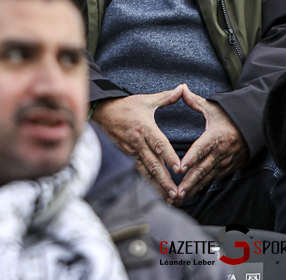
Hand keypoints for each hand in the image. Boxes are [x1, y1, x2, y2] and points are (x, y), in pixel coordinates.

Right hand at [92, 86, 183, 203]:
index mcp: (145, 128)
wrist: (101, 111)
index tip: (180, 168)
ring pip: (145, 171)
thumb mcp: (146, 100)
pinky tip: (155, 192)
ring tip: (168, 198)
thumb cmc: (126, 105)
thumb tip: (183, 88)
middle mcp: (138, 142)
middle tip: (176, 193)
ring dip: (157, 185)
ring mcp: (130, 150)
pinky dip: (147, 182)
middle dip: (165, 180)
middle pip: (153, 164)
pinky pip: (138, 170)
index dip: (169, 156)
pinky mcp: (126, 155)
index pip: (159, 144)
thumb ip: (167, 97)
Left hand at [175, 86, 249, 202]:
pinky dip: (201, 188)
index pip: (201, 149)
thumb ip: (195, 101)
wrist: (255, 126)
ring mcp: (226, 162)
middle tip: (175, 193)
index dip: (190, 159)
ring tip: (178, 199)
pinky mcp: (228, 168)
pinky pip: (213, 180)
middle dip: (188, 183)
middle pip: (202, 169)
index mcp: (216, 136)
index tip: (179, 168)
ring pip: (207, 178)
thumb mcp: (214, 107)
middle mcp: (221, 152)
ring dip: (193, 189)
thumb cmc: (230, 116)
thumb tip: (182, 88)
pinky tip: (190, 195)